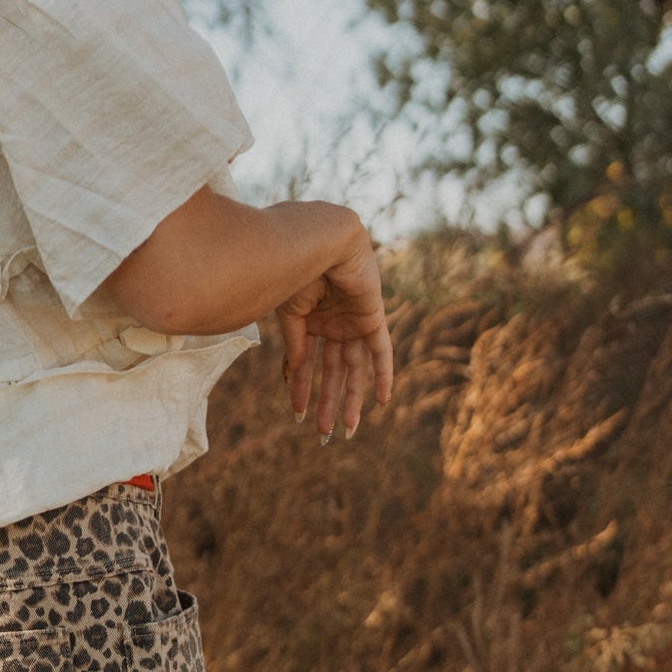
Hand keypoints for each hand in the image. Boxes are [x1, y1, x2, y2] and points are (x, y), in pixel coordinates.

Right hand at [277, 230, 394, 439]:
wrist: (316, 238)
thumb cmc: (295, 267)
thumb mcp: (289, 315)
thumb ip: (296, 344)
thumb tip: (296, 374)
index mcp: (311, 322)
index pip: (308, 364)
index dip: (303, 389)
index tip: (298, 414)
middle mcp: (333, 324)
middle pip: (333, 371)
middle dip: (328, 401)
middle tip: (323, 433)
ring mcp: (353, 321)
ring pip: (354, 368)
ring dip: (350, 397)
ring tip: (346, 428)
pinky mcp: (372, 316)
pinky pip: (381, 350)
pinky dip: (382, 374)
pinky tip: (382, 401)